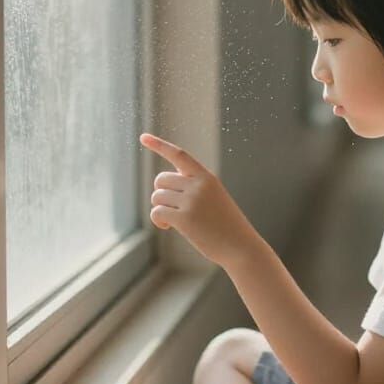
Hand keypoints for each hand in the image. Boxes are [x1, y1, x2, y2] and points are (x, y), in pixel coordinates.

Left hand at [139, 133, 261, 268]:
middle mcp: (199, 185)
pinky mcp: (185, 219)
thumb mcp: (214, 197)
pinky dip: (158, 220)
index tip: (143, 137)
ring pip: (157, 196)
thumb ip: (192, 186)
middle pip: (161, 180)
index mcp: (206, 177)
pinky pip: (157, 212)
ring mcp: (192, 201)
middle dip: (161, 194)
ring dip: (160, 209)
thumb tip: (162, 186)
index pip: (179, 154)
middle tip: (172, 208)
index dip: (159, 145)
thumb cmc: (225, 224)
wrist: (241, 246)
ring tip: (172, 220)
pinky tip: (168, 227)